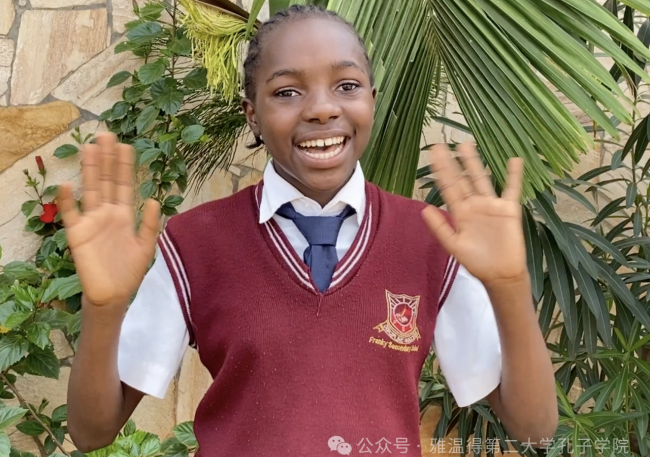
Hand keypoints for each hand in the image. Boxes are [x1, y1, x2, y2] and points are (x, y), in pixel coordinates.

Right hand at [58, 133, 159, 306]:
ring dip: (89, 170)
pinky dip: (68, 201)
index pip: (124, 185)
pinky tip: (66, 185)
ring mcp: (91, 222)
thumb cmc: (129, 271)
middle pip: (106, 181)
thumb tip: (153, 199)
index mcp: (124, 215)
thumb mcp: (146, 246)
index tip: (126, 146)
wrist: (113, 295)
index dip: (124, 166)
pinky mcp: (77, 235)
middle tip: (106, 135)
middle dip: (106, 159)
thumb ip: (150, 224)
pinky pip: (71, 215)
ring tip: (89, 148)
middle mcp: (107, 213)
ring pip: (90, 190)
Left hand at [422, 142, 526, 284]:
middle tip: (442, 144)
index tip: (433, 154)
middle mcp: (474, 205)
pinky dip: (514, 176)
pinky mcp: (509, 209)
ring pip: (481, 179)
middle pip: (461, 179)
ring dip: (474, 163)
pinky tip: (514, 160)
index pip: (448, 187)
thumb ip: (440, 227)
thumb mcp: (454, 245)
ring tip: (467, 145)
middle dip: (452, 162)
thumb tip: (424, 208)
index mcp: (460, 213)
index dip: (440, 171)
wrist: (500, 274)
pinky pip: (512, 189)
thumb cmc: (476, 262)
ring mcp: (491, 205)